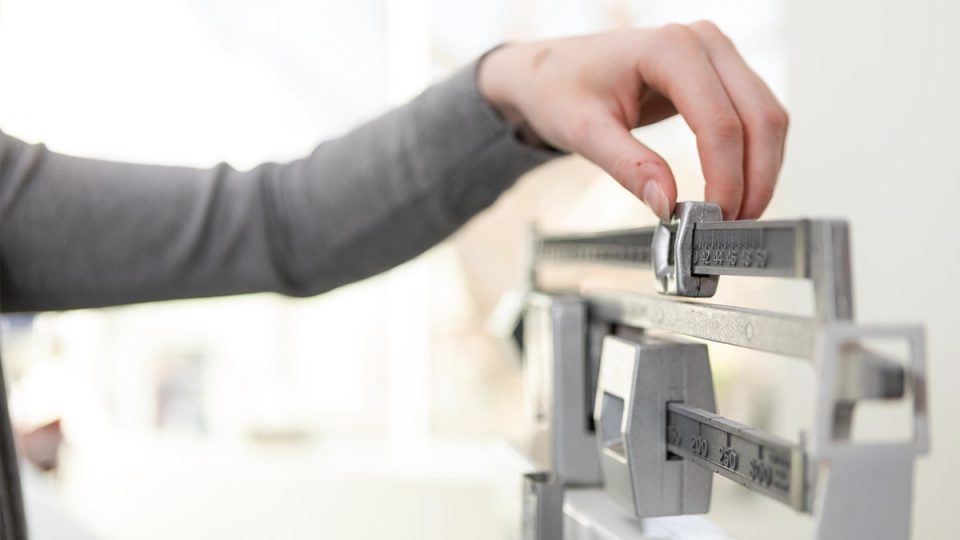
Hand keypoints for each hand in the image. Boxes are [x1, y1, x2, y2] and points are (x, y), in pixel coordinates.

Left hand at [478, 22, 787, 220]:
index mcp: (669, 48)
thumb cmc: (559, 88)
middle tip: (733, 225)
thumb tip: (667, 205)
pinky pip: (755, 115)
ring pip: (767, 116)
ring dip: (761, 169)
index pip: (719, 122)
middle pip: (759, 117)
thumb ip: (628, 167)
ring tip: (736, 214)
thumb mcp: (584, 132)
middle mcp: (702, 42)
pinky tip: (736, 188)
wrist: (551, 71)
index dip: (725, 177)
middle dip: (754, 178)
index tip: (715, 217)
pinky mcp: (720, 72)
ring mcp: (716, 53)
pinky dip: (753, 155)